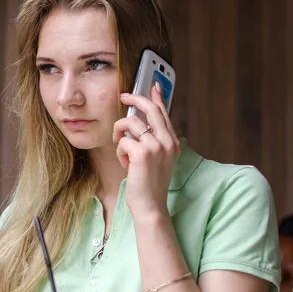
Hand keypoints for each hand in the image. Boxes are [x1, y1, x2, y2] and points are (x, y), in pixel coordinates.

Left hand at [113, 83, 180, 220]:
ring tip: (123, 153)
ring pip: (129, 123)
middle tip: (123, 96)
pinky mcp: (142, 152)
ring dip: (120, 136)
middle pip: (149, 109)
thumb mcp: (156, 159)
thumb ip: (152, 140)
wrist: (150, 206)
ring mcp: (156, 146)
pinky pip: (122, 140)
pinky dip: (119, 152)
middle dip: (134, 98)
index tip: (153, 85)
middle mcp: (168, 142)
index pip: (164, 113)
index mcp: (172, 143)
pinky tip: (126, 165)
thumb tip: (138, 122)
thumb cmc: (149, 184)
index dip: (157, 97)